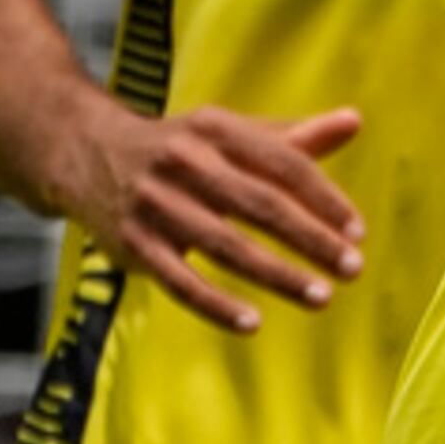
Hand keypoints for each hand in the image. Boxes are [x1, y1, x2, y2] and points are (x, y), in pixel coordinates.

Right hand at [50, 104, 366, 332]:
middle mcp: (186, 163)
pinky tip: (253, 322)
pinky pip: (179, 281)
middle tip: (353, 267)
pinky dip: (216, 304)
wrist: (86, 152)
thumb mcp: (231, 132)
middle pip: (260, 205)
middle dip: (311, 239)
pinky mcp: (133, 244)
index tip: (358, 231)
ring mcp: (156, 205)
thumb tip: (355, 121)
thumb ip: (294, 137)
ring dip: (277, 274)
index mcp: (218, 130)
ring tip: (321, 297)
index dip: (324, 198)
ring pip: (225, 246)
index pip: (284, 164)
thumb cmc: (182, 148)